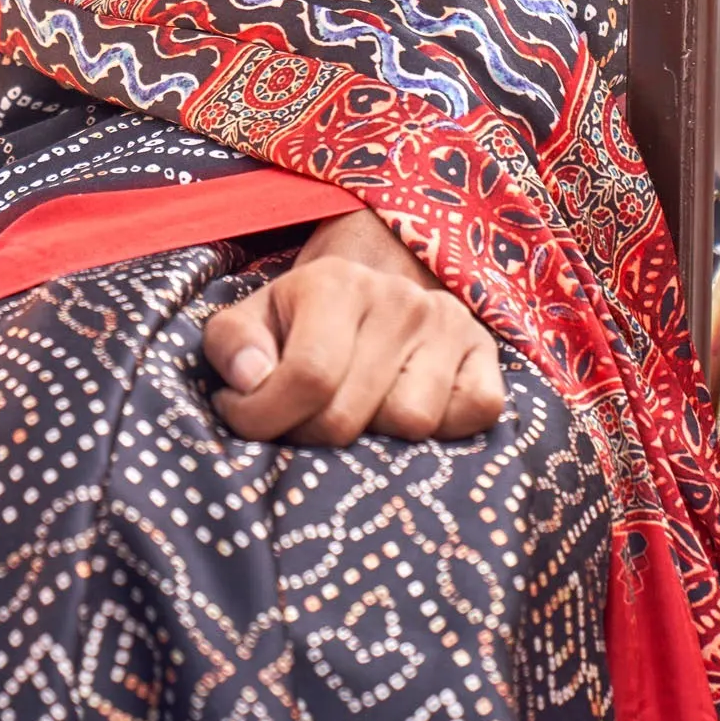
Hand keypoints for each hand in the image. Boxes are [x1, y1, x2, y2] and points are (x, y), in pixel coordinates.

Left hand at [201, 206, 505, 444]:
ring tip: (356, 411)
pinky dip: (441, 431)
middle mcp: (400, 300)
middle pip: (351, 415)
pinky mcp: (487, 355)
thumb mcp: (254, 318)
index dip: (266, 417)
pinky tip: (404, 407)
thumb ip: (232, 345)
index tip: (244, 417)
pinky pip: (474, 414)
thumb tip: (251, 380)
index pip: (307, 376)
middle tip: (299, 420)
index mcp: (337, 282)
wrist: (373, 286)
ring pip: (411, 423)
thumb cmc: (303, 318)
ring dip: (375, 437)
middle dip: (310, 435)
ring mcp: (449, 325)